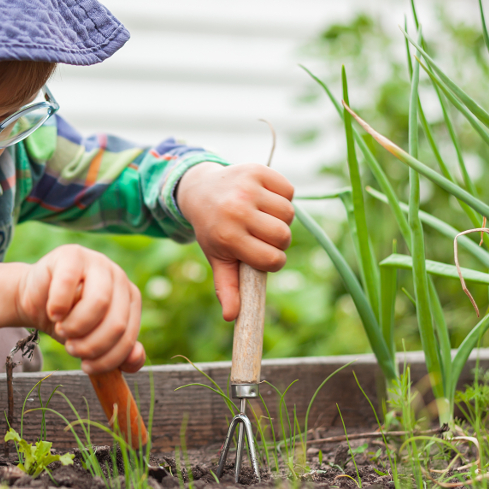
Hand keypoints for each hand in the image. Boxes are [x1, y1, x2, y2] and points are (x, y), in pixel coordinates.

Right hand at [15, 245, 145, 374]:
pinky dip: (59, 305)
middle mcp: (119, 278)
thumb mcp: (94, 340)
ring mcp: (97, 262)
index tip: (87, 367)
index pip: (128, 336)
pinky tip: (53, 312)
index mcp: (130, 299)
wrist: (36, 299)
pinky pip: (69, 283)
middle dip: (92, 345)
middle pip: (117, 322)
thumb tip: (135, 358)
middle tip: (72, 348)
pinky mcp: (72, 254)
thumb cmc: (68, 320)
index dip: (108, 358)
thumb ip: (118, 355)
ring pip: (100, 302)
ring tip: (62, 329)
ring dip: (77, 326)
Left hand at [176, 162, 294, 320]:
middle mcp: (237, 211)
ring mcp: (246, 188)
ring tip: (262, 216)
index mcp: (228, 237)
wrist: (200, 190)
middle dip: (278, 240)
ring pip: (288, 213)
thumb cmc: (214, 229)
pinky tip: (265, 199)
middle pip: (284, 236)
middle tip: (262, 234)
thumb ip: (227, 288)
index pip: (272, 259)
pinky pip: (288, 190)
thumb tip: (232, 317)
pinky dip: (282, 196)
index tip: (263, 255)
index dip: (273, 261)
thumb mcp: (217, 258)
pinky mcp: (256, 170)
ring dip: (281, 218)